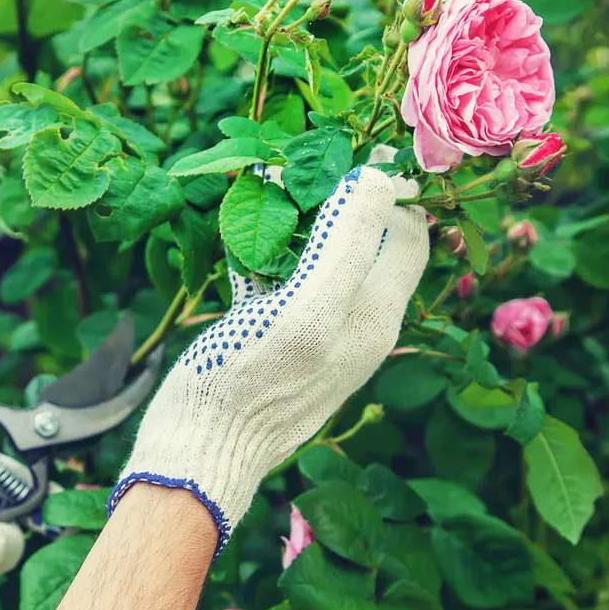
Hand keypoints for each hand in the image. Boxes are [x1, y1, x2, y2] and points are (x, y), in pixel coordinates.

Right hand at [111, 166, 428, 553]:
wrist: (196, 452)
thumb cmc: (248, 384)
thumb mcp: (305, 309)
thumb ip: (347, 243)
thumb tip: (378, 178)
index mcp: (377, 315)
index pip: (411, 232)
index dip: (388, 190)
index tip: (346, 157)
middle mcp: (359, 323)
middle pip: (370, 240)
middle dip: (341, 198)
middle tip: (299, 168)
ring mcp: (319, 333)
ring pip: (325, 256)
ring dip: (301, 219)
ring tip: (265, 188)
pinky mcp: (277, 339)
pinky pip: (284, 280)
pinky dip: (266, 251)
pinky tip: (237, 236)